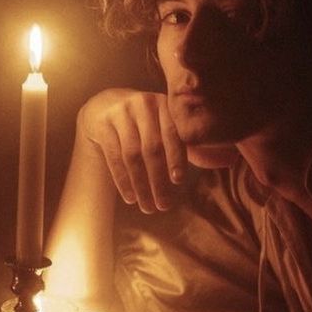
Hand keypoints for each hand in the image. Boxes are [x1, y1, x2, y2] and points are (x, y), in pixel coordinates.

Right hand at [76, 89, 186, 212]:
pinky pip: (114, 157)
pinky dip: (123, 180)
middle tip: (164, 205)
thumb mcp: (162, 121)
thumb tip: (208, 165)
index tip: (178, 181)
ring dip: (141, 185)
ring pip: (132, 155)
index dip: (176, 158)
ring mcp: (120, 112)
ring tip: (147, 207)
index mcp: (165, 104)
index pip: (172, 134)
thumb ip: (179, 140)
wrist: (106, 105)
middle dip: (158, 180)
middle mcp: (143, 104)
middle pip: (152, 148)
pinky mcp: (103, 124)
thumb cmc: (144, 121)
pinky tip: (130, 197)